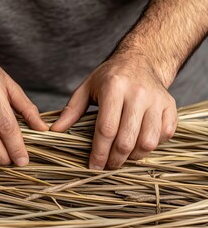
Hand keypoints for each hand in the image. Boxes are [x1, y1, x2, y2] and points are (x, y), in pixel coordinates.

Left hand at [51, 55, 177, 169]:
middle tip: (107, 165)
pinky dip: (152, 146)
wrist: (140, 60)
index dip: (99, 153)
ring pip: (148, 142)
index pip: (106, 129)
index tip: (93, 166)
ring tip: (123, 156)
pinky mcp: (170, 106)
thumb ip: (71, 110)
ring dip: (134, 157)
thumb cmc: (109, 77)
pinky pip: (165, 135)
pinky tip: (139, 143)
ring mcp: (157, 100)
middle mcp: (138, 94)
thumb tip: (55, 131)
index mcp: (114, 88)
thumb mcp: (87, 88)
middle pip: (127, 140)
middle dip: (114, 160)